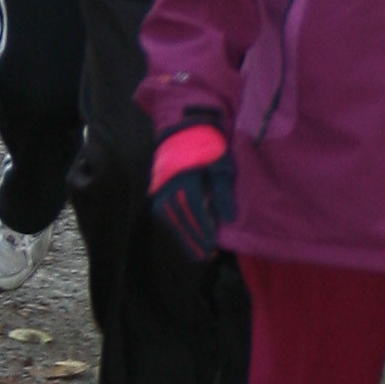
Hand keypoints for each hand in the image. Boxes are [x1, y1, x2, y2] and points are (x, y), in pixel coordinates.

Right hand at [150, 134, 237, 263]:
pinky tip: (185, 234)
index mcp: (187, 180)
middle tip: (206, 256)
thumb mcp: (222, 165)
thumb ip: (223, 193)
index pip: (196, 213)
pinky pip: (165, 213)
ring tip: (197, 251)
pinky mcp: (156, 189)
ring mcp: (160, 188)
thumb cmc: (208, 145)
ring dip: (184, 236)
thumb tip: (228, 219)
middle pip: (182, 221)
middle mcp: (170, 187)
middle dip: (195, 240)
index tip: (213, 249)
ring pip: (172, 220)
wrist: (184, 126)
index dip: (205, 232)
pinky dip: (175, 225)